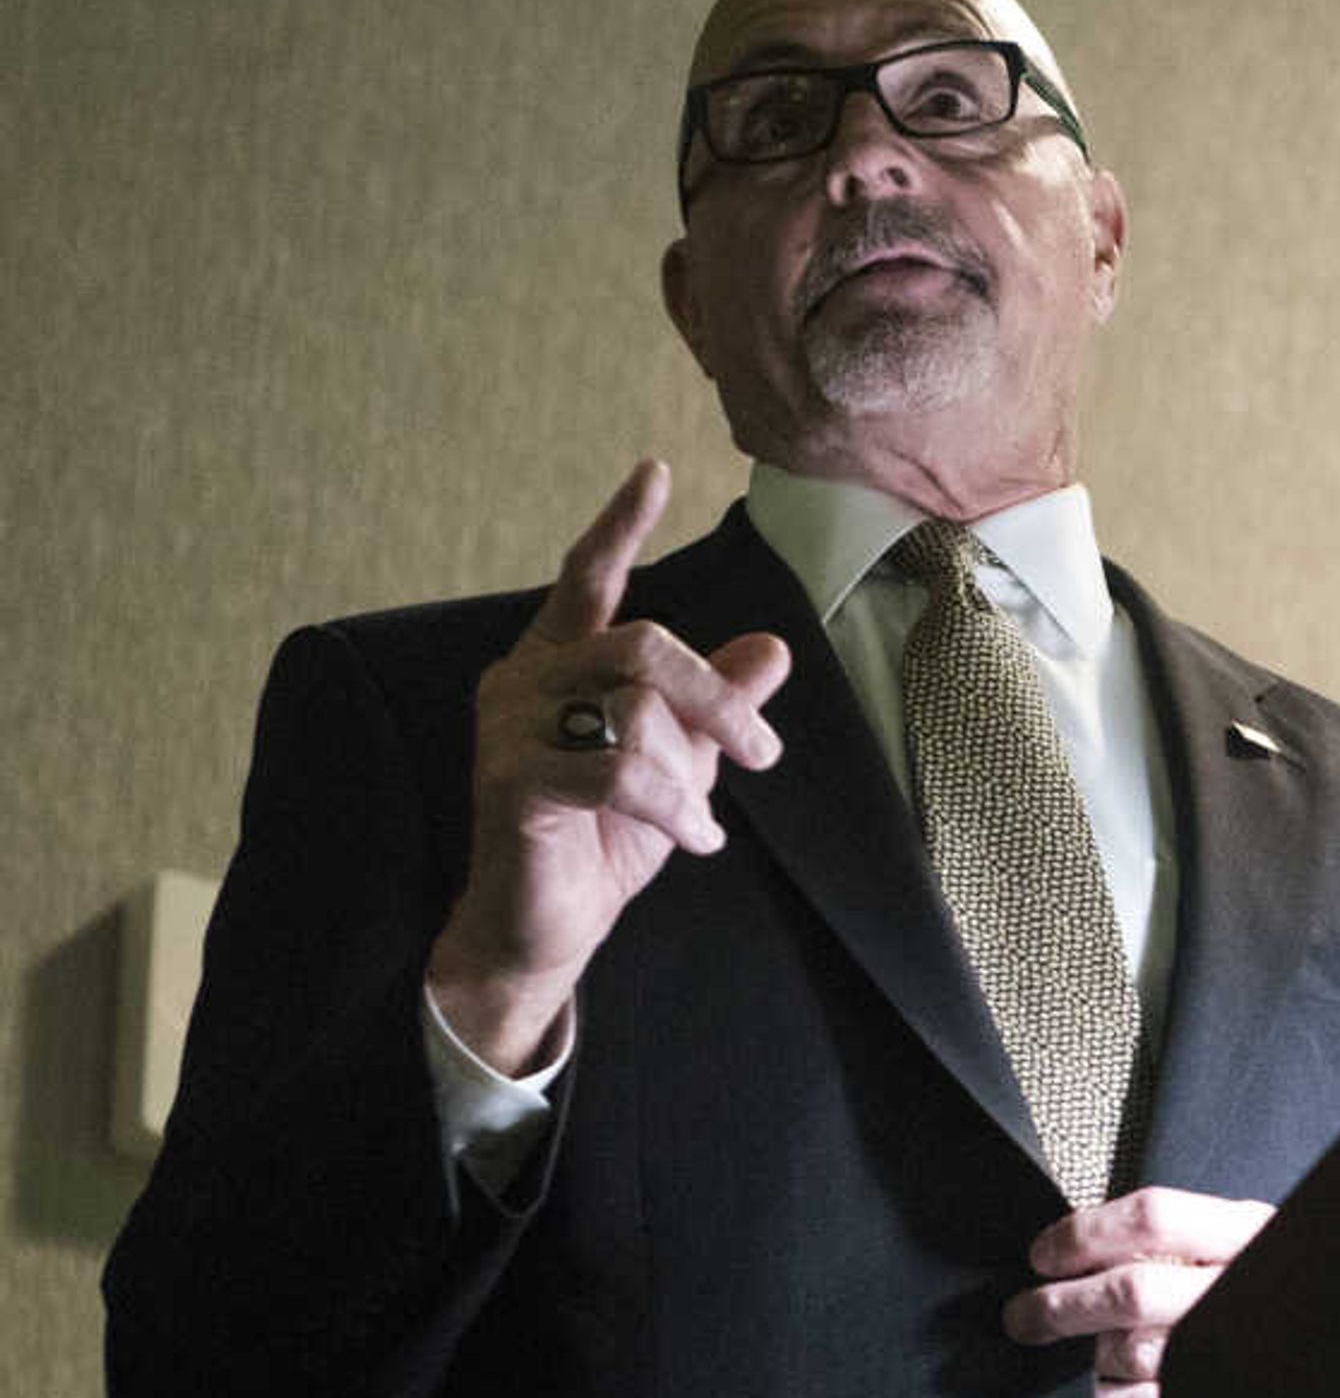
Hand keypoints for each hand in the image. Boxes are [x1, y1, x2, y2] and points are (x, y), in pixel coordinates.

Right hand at [428, 460, 793, 1072]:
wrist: (545, 927)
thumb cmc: (604, 842)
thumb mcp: (679, 767)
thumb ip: (716, 708)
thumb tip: (772, 646)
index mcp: (558, 664)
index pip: (587, 577)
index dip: (619, 525)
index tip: (653, 469)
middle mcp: (523, 679)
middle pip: (644, 644)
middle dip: (719, 698)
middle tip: (762, 753)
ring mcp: (509, 727)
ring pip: (635, 705)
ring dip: (693, 769)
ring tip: (704, 820)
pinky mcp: (511, 781)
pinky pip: (617, 770)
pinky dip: (673, 807)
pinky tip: (694, 838)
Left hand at [1003, 1186, 1277, 1397]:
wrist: (1307, 1357)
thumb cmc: (1246, 1290)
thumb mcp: (1229, 1242)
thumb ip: (1166, 1238)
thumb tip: (1067, 1253)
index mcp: (1245, 1233)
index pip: (1153, 1218)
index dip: (1083, 1236)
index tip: (1045, 1255)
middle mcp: (1240, 1290)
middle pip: (1132, 1292)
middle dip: (1060, 1305)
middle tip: (1025, 1314)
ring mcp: (1230, 1350)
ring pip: (1129, 1352)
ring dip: (1077, 1355)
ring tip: (1061, 1351)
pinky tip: (1091, 1390)